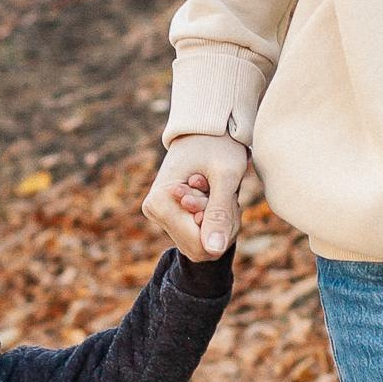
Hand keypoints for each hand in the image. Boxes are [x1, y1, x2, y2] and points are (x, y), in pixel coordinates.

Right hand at [144, 133, 248, 262]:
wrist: (206, 130)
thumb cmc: (217, 145)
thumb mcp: (225, 176)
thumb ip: (219, 214)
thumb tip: (215, 251)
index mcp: (160, 202)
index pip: (197, 243)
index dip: (221, 228)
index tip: (226, 196)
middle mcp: (154, 211)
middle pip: (199, 247)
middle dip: (221, 227)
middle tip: (228, 195)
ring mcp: (160, 215)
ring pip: (201, 244)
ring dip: (221, 224)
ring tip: (222, 193)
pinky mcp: (169, 216)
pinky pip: (198, 236)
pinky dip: (216, 222)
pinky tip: (216, 198)